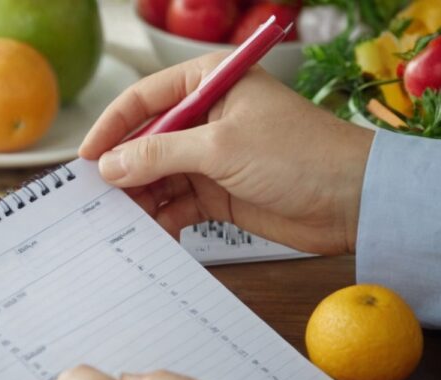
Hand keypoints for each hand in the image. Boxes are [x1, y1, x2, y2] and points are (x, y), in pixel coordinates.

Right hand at [79, 53, 374, 254]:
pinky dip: (164, 218)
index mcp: (209, 84)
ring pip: (159, 176)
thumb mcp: (222, 147)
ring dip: (142, 198)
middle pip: (147, 141)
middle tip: (99, 199)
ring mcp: (212, 157)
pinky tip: (154, 234)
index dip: (113, 127)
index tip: (88, 157)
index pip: (145, 100)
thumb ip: (161, 153)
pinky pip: (178, 204)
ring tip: (123, 222)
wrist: (353, 202)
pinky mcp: (219, 192)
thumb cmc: (299, 155)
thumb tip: (110, 165)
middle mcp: (207, 118)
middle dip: (125, 170)